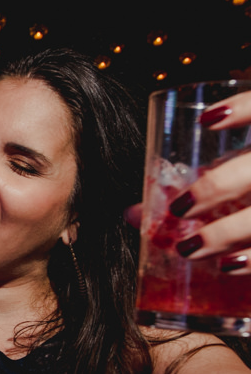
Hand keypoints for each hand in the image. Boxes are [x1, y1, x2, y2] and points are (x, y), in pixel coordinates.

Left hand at [161, 91, 250, 272]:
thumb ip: (197, 191)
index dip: (248, 108)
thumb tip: (133, 213)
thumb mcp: (235, 179)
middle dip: (218, 187)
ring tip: (189, 248)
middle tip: (180, 207)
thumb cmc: (243, 196)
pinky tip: (230, 266)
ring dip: (227, 232)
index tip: (207, 120)